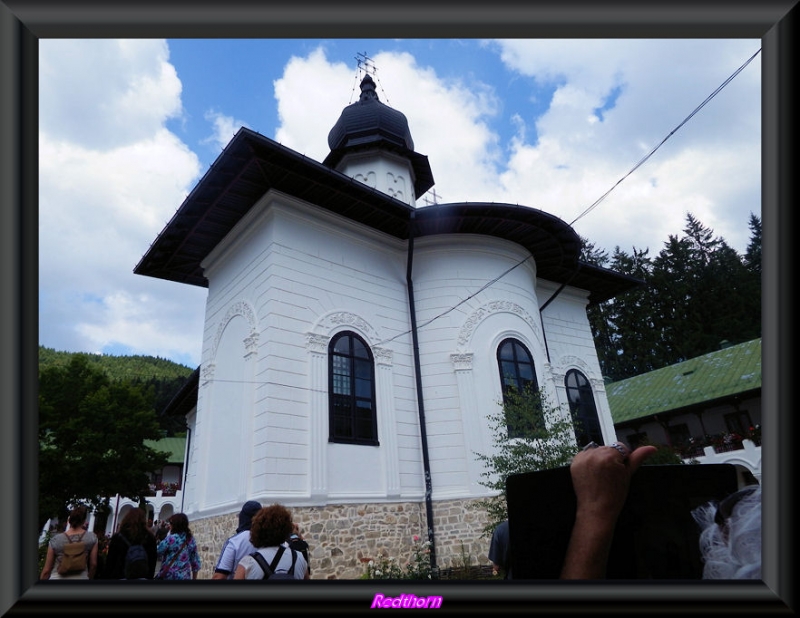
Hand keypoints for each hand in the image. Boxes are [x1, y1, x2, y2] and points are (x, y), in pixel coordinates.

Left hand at [560, 442, 656, 578]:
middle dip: (611, 458)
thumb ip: (638, 458)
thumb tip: (652, 448)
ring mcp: (582, 458)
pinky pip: (585, 455)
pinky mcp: (574, 462)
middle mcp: (594, 454)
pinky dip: (589, 461)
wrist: (596, 510)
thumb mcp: (628, 475)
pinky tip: (593, 474)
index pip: (620, 446)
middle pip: (608, 448)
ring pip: (596, 450)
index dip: (623, 459)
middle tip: (610, 475)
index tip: (619, 472)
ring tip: (602, 475)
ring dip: (600, 458)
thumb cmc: (615, 495)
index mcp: (609, 456)